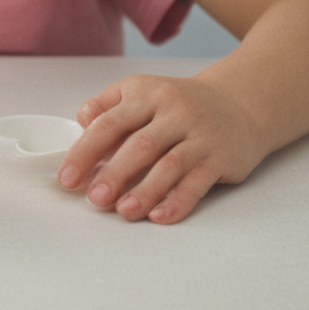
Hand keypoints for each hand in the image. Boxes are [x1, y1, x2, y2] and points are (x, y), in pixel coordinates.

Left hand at [58, 75, 265, 223]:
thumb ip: (107, 107)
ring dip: (145, 191)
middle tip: (94, 198)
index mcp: (146, 94)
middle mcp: (175, 110)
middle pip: (140, 145)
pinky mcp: (221, 157)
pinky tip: (159, 215)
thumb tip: (82, 123)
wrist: (240, 102)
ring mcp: (200, 134)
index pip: (109, 123)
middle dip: (114, 174)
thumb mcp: (141, 94)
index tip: (68, 178)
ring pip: (169, 165)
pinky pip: (197, 182)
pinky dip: (178, 201)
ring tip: (124, 211)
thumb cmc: (178, 106)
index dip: (85, 152)